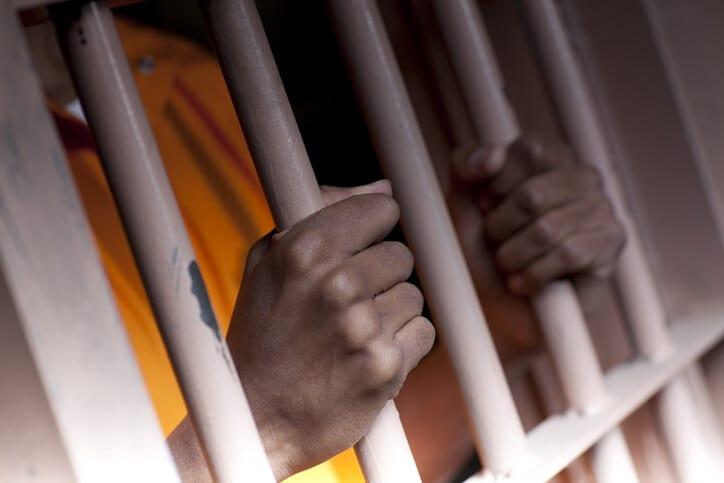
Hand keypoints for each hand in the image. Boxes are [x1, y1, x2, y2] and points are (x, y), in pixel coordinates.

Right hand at [227, 180, 434, 479]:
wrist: (255, 418)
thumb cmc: (262, 334)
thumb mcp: (268, 262)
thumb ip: (321, 212)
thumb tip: (383, 189)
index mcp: (305, 250)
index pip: (382, 209)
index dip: (373, 229)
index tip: (359, 248)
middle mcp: (336, 284)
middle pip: (401, 255)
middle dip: (380, 277)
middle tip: (346, 304)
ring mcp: (364, 327)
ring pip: (414, 296)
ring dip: (390, 313)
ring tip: (351, 334)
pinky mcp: (386, 367)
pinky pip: (423, 333)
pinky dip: (403, 345)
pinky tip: (367, 356)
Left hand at [459, 135, 625, 295]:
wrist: (498, 306)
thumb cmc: (481, 249)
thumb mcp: (460, 201)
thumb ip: (465, 165)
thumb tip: (494, 154)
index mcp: (548, 156)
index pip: (529, 150)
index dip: (496, 186)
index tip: (485, 208)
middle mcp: (582, 176)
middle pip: (533, 194)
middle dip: (499, 228)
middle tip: (495, 243)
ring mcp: (601, 208)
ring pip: (546, 230)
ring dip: (513, 256)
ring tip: (508, 265)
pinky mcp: (611, 244)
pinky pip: (567, 255)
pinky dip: (534, 275)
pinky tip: (525, 282)